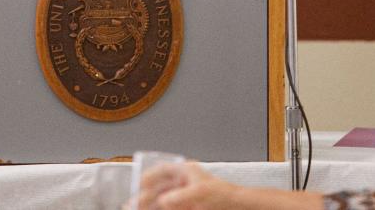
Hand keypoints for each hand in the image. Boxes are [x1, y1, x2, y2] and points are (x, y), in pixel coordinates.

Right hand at [143, 163, 320, 209]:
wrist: (240, 206)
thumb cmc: (226, 194)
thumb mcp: (201, 193)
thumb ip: (180, 196)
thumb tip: (163, 201)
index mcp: (186, 171)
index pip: (162, 169)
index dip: (148, 175)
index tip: (136, 184)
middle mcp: (185, 182)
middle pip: (159, 188)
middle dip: (146, 196)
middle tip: (134, 204)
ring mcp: (187, 197)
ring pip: (163, 201)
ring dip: (152, 206)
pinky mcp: (190, 207)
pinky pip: (172, 208)